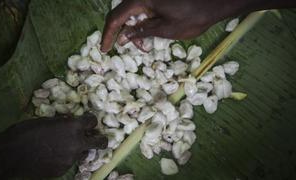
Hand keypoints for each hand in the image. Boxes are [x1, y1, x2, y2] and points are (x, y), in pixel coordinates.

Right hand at [0, 113, 106, 177]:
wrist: (11, 155)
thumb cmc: (26, 132)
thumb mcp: (47, 120)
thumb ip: (63, 122)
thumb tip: (70, 120)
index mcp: (73, 127)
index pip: (92, 121)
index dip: (91, 119)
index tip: (88, 120)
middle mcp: (77, 144)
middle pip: (100, 142)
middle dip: (101, 139)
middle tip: (98, 137)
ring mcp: (71, 159)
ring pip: (84, 153)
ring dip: (80, 149)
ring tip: (67, 148)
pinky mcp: (63, 170)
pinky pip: (70, 162)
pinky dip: (65, 158)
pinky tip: (53, 156)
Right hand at [101, 0, 290, 51]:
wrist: (216, 3)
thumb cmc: (193, 18)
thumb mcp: (164, 30)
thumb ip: (140, 32)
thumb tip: (121, 37)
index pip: (116, 18)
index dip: (108, 35)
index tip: (104, 49)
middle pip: (123, 14)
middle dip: (125, 33)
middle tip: (134, 49)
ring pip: (133, 12)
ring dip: (135, 29)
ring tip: (145, 45)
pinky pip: (143, 9)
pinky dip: (144, 23)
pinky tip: (151, 33)